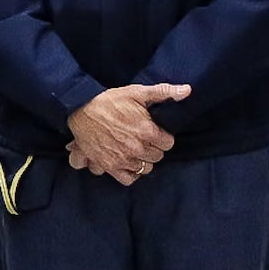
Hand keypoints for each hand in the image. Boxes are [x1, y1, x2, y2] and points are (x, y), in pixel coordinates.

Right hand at [64, 84, 188, 183]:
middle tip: (145, 139)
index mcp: (146, 130)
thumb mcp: (137, 92)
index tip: (156, 132)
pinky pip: (128, 179)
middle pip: (157, 157)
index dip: (163, 137)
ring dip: (143, 160)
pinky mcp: (109, 165)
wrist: (81, 109)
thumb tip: (187, 90)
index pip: (168, 143)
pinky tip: (128, 163)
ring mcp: (122, 159)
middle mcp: (136, 148)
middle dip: (154, 148)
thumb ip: (163, 92)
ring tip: (136, 150)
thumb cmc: (109, 100)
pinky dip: (130, 173)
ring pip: (145, 168)